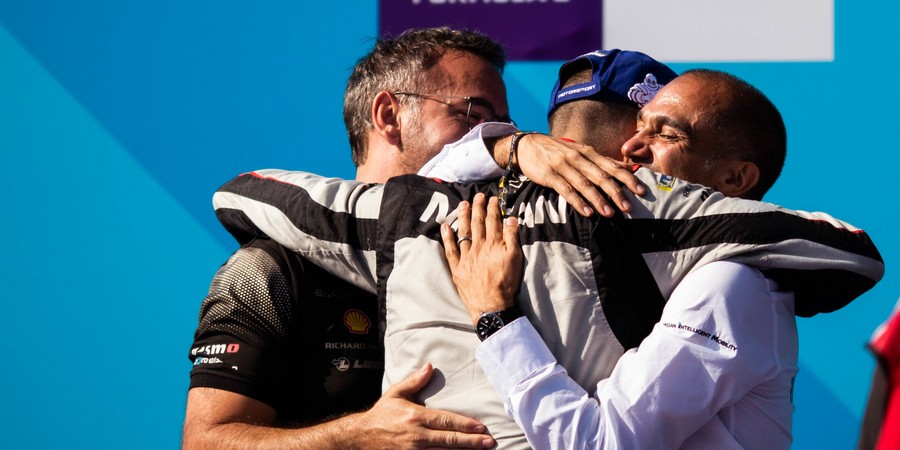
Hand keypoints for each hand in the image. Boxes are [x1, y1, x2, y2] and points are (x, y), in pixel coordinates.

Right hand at [355, 363, 494, 448]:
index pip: (446, 421)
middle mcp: (417, 436)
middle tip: (490, 442)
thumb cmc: (382, 415)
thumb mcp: (396, 394)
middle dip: (472, 442)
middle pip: (450, 440)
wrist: (361, 437)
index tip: (482, 427)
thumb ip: (414, 381)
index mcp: (416, 417)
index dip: (466, 425)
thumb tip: (429, 367)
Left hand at [441, 193, 522, 323]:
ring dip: (463, 216)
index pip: (493, 221)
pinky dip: (447, 237)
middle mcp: (478, 247)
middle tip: (478, 196)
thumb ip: (512, 238)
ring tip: (463, 204)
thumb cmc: (506, 283)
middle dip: (478, 207)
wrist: (491, 305)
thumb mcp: (515, 259)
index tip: (493, 199)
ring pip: (463, 231)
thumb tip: (511, 219)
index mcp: (493, 244)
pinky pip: (450, 249)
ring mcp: (466, 256)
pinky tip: (445, 226)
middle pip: (477, 222)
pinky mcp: (457, 267)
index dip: (493, 208)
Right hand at [496, 133, 644, 217]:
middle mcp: (578, 158)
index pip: (612, 166)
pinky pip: (566, 190)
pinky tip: (586, 212)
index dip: (628, 179)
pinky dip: (577, 201)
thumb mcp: (580, 151)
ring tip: (610, 213)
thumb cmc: (557, 151)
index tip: (642, 191)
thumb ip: (601, 161)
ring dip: (598, 199)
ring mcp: (564, 166)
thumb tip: (627, 168)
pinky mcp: (550, 175)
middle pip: (601, 176)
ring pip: (585, 184)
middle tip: (629, 207)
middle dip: (617, 192)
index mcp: (589, 152)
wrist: (527, 145)